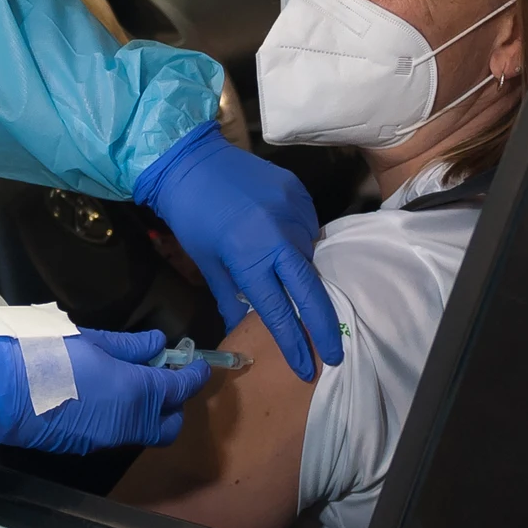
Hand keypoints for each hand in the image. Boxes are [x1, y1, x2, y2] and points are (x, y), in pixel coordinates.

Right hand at [0, 325, 211, 453]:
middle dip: (175, 404)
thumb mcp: (88, 338)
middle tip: (163, 376)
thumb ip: (128, 345)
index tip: (197, 362)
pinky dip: (122, 417)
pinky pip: (116, 434)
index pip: (180, 389)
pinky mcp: (83, 446)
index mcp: (135, 392)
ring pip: (142, 432)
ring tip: (130, 380)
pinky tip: (103, 394)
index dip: (194, 375)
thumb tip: (157, 345)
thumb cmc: (43, 351)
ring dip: (148, 412)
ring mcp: (105, 439)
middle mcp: (127, 423)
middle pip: (169, 426)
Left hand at [134, 121, 342, 380]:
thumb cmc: (192, 217)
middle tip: (335, 354)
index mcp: (249, 257)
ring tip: (294, 282)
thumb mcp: (206, 262)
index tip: (307, 368)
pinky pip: (308, 228)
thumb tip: (243, 328)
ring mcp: (292, 210)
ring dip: (305, 275)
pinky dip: (300, 242)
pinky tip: (286, 244)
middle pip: (310, 290)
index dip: (293, 343)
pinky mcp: (298, 192)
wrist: (191, 159)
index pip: (277, 310)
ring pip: (309, 256)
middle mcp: (278, 235)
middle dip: (325, 326)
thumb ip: (230, 297)